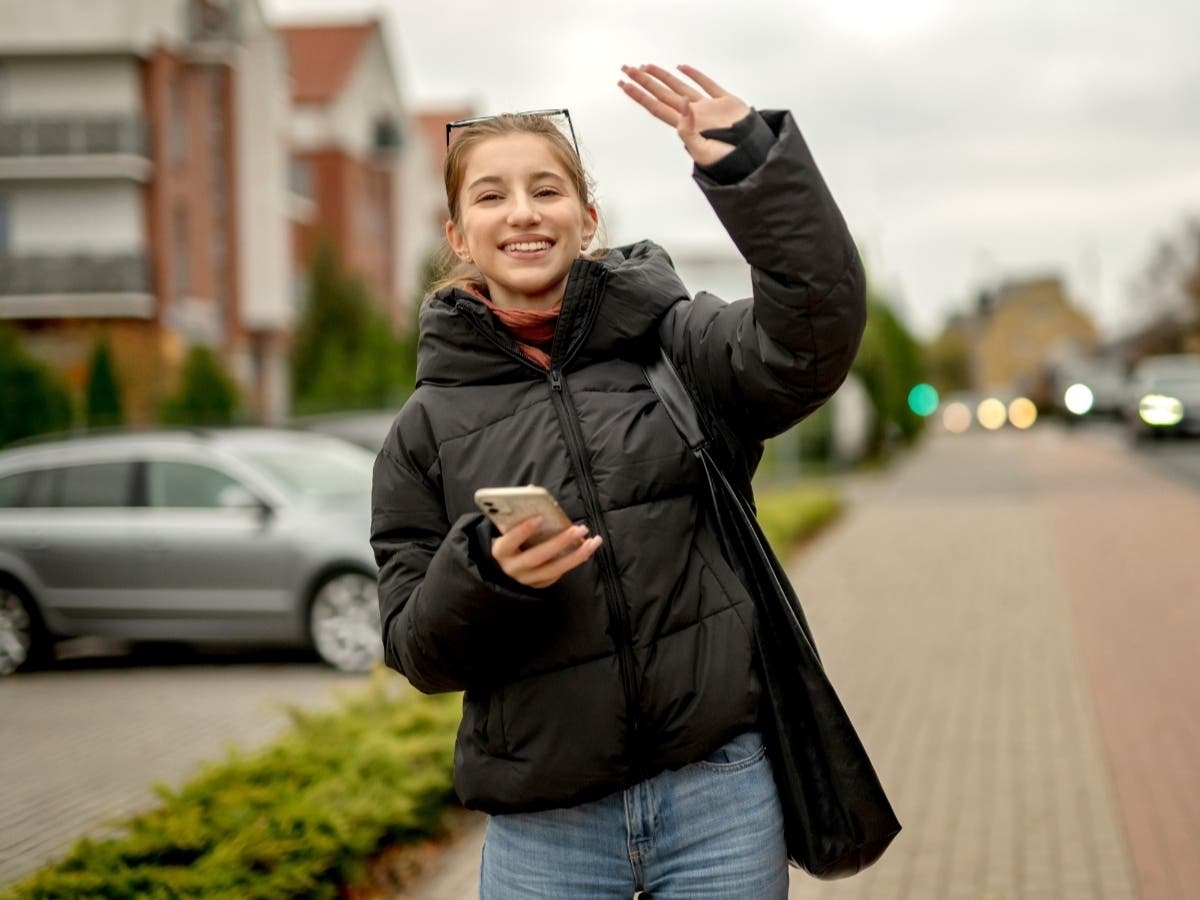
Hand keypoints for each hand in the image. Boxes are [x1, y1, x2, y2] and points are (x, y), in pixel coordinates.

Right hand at [491, 516, 602, 589]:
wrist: (507, 562)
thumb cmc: (511, 537)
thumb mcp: (509, 526)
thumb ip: (519, 511)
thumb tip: (532, 489)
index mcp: (501, 551)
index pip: (509, 541)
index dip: (523, 530)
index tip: (540, 517)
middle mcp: (512, 568)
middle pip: (537, 557)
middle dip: (560, 542)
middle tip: (580, 529)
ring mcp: (526, 579)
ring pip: (553, 570)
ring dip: (576, 555)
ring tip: (592, 541)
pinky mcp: (539, 584)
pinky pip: (559, 574)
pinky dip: (574, 562)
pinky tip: (587, 550)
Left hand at [618, 64, 750, 167]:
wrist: (753, 158)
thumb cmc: (727, 161)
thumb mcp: (703, 150)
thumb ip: (689, 129)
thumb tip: (681, 103)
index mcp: (686, 126)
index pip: (656, 106)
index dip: (640, 95)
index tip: (625, 85)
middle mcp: (693, 115)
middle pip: (662, 94)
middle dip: (644, 81)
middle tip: (627, 68)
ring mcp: (708, 108)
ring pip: (680, 87)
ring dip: (663, 76)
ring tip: (646, 66)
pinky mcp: (725, 102)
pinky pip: (707, 84)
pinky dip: (695, 75)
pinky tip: (682, 68)